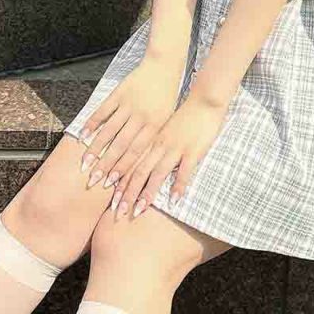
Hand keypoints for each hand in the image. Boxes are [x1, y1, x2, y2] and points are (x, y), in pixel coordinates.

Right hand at [77, 55, 183, 193]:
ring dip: (95, 149)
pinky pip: (103, 111)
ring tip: (84, 163)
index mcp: (155, 126)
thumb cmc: (166, 97)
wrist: (164, 66)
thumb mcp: (165, 120)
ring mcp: (129, 105)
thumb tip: (139, 165)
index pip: (136, 153)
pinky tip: (83, 136)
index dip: (122, 170)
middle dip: (106, 165)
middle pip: (120, 146)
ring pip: (109, 131)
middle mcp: (141, 117)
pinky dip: (92, 124)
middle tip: (93, 180)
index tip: (110, 184)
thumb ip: (152, 139)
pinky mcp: (119, 93)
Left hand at [109, 91, 227, 221]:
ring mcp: (176, 149)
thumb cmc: (182, 116)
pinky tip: (173, 201)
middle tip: (117, 212)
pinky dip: (178, 186)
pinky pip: (184, 171)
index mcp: (150, 140)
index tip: (109, 200)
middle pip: (138, 172)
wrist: (203, 101)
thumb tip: (139, 162)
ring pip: (156, 173)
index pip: (130, 164)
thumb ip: (151, 145)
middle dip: (127, 193)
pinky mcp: (193, 151)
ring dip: (147, 194)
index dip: (119, 182)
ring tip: (138, 210)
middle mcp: (159, 146)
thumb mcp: (161, 129)